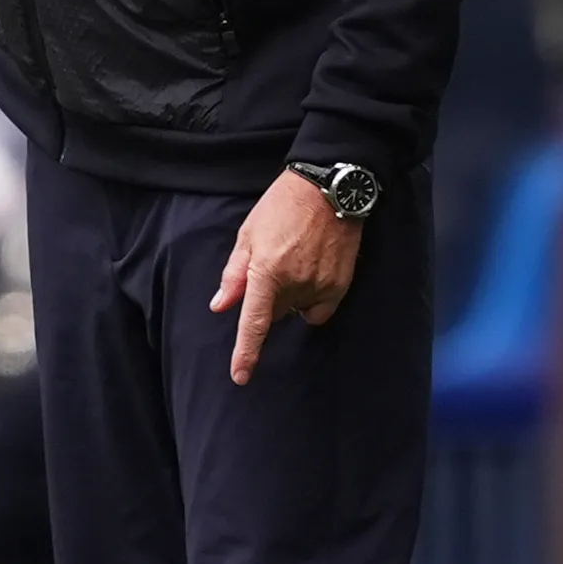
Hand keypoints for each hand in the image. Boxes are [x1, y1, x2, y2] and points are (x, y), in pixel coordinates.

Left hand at [211, 169, 363, 384]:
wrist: (330, 187)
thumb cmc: (282, 206)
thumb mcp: (248, 234)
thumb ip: (234, 274)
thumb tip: (221, 306)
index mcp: (267, 271)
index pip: (254, 322)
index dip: (246, 352)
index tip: (240, 376)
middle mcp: (295, 283)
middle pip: (274, 314)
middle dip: (267, 300)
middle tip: (273, 266)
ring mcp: (321, 286)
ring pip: (296, 310)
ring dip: (290, 297)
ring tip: (296, 261)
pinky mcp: (341, 285)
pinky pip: (318, 309)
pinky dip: (311, 299)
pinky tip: (312, 273)